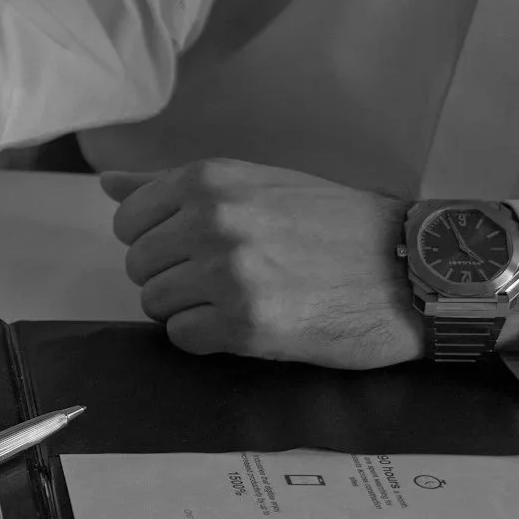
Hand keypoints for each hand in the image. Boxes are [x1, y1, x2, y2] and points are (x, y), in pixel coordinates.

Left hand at [104, 160, 419, 366]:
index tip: (195, 249)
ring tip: (241, 299)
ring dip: (190, 310)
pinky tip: (249, 324)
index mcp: (210, 180)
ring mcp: (227, 273)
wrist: (409, 267)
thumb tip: (109, 184)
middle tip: (226, 279)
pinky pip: (183, 338)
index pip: (129, 221)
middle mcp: (213, 220)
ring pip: (156, 304)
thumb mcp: (258, 183)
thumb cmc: (336, 225)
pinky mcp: (245, 323)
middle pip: (139, 266)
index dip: (157, 242)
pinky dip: (207, 338)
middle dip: (173, 278)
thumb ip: (176, 186)